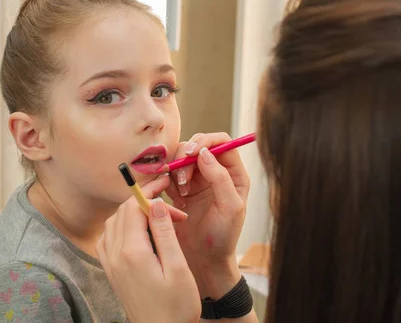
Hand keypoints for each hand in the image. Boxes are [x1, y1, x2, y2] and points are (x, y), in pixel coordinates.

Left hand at [97, 181, 199, 322]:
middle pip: (123, 211)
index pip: (134, 206)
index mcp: (132, 252)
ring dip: (134, 212)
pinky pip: (108, 238)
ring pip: (114, 222)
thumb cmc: (176, 307)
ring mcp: (110, 263)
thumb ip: (164, 233)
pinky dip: (122, 226)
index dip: (150, 190)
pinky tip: (140, 233)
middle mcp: (115, 255)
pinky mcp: (111, 271)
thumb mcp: (177, 268)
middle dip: (145, 201)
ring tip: (159, 218)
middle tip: (171, 206)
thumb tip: (155, 203)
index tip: (166, 183)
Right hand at [165, 133, 249, 297]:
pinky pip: (169, 174)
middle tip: (183, 177)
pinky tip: (176, 201)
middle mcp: (214, 172)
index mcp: (233, 173)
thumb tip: (204, 153)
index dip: (205, 141)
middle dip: (186, 157)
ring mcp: (196, 180)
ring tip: (181, 194)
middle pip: (197, 145)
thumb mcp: (230, 207)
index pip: (221, 142)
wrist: (204, 260)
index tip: (192, 152)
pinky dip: (167, 182)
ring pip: (180, 157)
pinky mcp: (179, 189)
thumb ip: (221, 178)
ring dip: (176, 171)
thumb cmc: (222, 236)